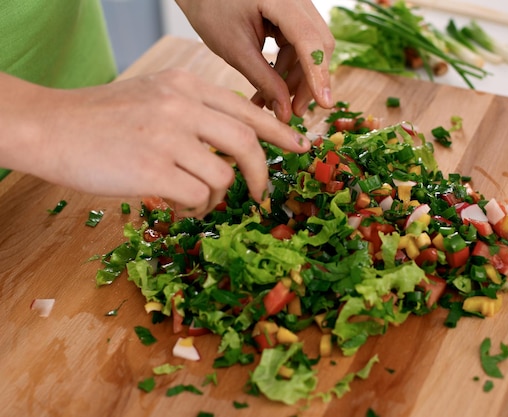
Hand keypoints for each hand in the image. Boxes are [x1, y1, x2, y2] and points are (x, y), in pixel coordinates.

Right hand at [0, 70, 309, 217]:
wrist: (51, 127)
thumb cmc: (103, 118)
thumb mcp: (154, 98)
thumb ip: (195, 114)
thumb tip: (234, 148)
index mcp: (186, 86)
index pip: (247, 109)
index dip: (279, 132)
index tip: (300, 147)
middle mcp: (181, 106)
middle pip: (246, 143)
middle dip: (262, 175)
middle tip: (262, 197)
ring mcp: (167, 137)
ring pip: (222, 177)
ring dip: (215, 198)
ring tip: (191, 198)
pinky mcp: (152, 169)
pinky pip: (196, 197)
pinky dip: (193, 207)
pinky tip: (174, 203)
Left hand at [176, 0, 334, 122]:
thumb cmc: (211, 9)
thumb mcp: (236, 50)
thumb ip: (264, 81)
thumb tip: (285, 113)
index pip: (309, 40)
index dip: (318, 74)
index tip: (324, 104)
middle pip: (318, 45)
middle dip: (308, 82)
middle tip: (294, 112)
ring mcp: (296, 7)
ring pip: (310, 49)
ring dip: (295, 79)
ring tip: (274, 103)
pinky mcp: (292, 16)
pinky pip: (299, 47)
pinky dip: (287, 69)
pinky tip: (272, 88)